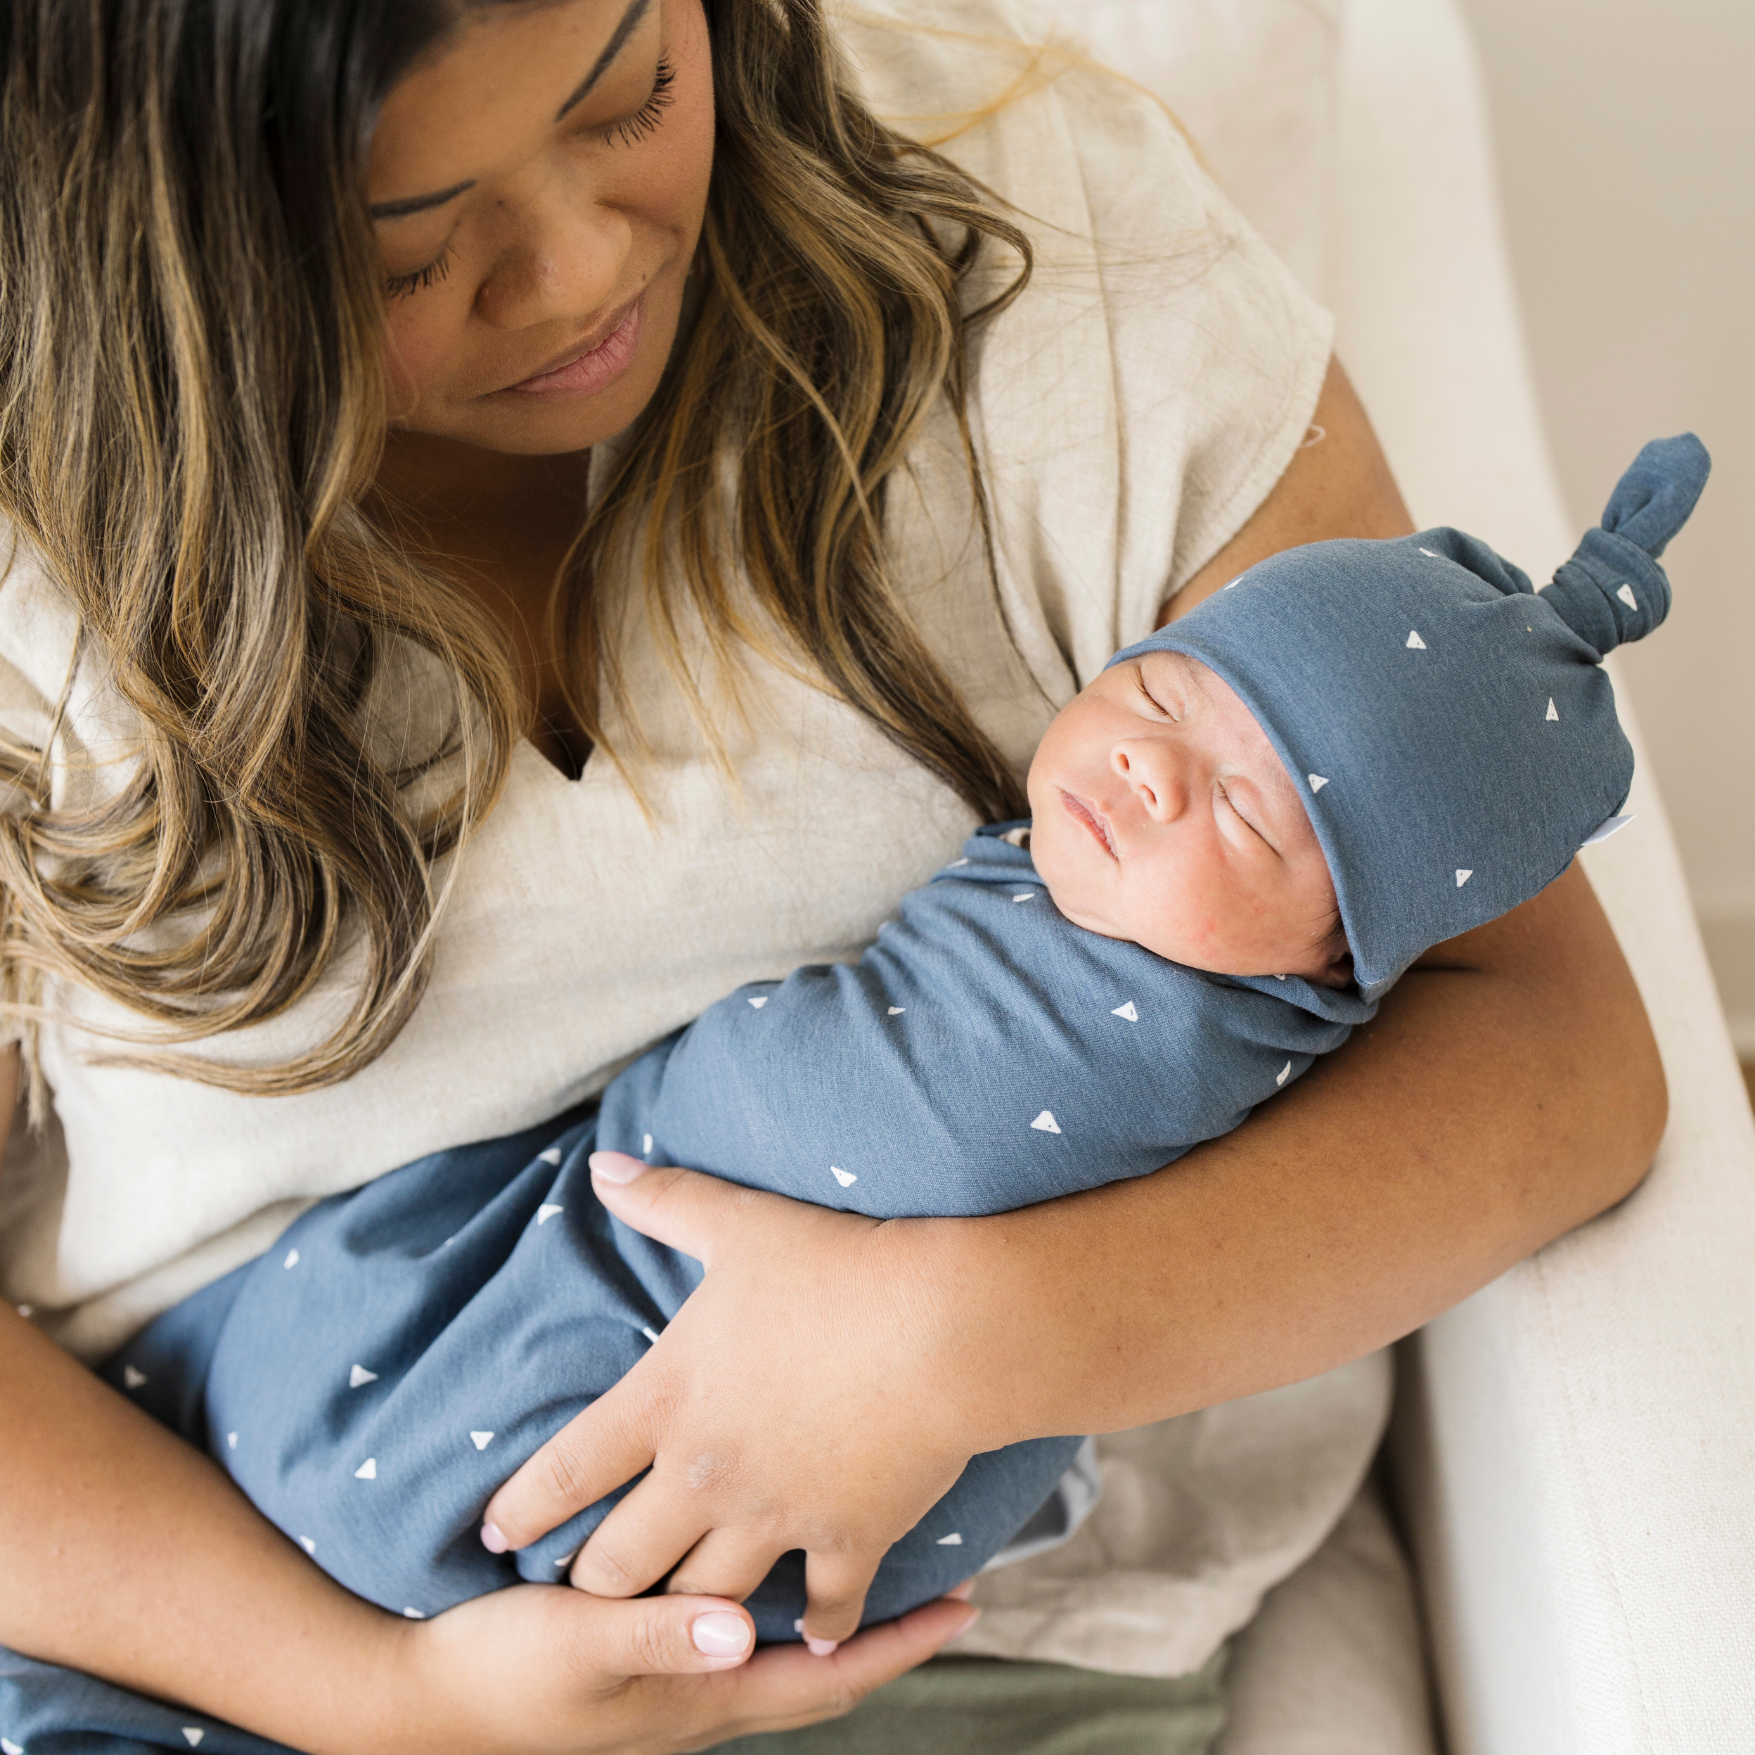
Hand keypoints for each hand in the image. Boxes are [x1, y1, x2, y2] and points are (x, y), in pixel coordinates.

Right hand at [387, 1579, 978, 1754]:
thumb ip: (660, 1636)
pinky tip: (770, 1555)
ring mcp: (675, 1681)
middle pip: (821, 1672)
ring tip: (877, 1553)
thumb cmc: (504, 1675)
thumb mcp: (578, 1650)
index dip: (899, 1646)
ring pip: (781, 1649)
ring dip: (834, 1611)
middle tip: (949, 1582)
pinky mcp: (641, 1654)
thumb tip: (744, 1631)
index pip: (828, 1678)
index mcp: (704, 1698)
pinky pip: (733, 1631)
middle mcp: (703, 1695)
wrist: (421, 1700)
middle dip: (888, 1632)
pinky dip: (771, 1600)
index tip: (967, 1606)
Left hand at [483, 1156, 995, 1648]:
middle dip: (593, 1580)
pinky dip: (820, 1622)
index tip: (495, 1536)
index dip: (522, 1508)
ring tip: (679, 1621)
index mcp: (669, 1399)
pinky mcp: (848, 1539)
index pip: (568, 1468)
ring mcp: (776, 1517)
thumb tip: (602, 1167)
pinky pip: (825, 1607)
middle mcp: (707, 1473)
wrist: (943, 1324)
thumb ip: (665, 1202)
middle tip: (583, 1587)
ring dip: (687, 1614)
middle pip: (620, 1561)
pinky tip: (817, 1633)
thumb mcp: (741, 1224)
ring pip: (703, 1601)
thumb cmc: (836, 1267)